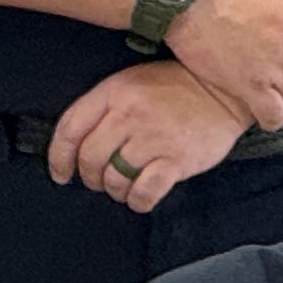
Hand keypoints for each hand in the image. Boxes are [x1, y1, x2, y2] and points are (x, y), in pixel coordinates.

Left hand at [47, 61, 247, 212]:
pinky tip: (140, 197)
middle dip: (89, 177)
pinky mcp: (177, 161)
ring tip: (123, 188)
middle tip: (99, 182)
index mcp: (114, 93)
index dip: (58, 157)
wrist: (224, 90)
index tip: (61, 174)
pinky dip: (138, 201)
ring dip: (114, 190)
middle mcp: (130, 115)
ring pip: (115, 179)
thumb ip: (105, 107)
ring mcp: (154, 139)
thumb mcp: (133, 82)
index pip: (70, 129)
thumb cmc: (176, 87)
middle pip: (90, 158)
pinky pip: (144, 192)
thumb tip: (80, 145)